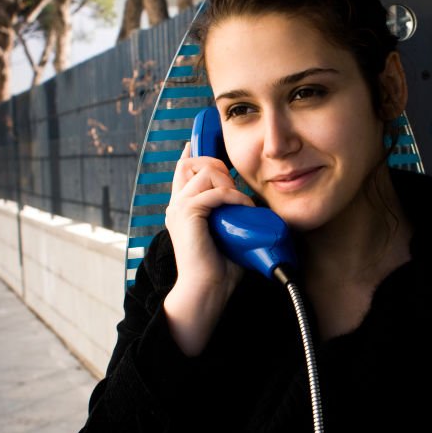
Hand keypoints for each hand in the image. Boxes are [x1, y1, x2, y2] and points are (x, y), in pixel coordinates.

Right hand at [162, 149, 254, 355]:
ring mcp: (179, 208)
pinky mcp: (188, 214)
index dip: (197, 152)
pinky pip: (216, 191)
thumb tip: (255, 207)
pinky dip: (235, 197)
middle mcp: (176, 204)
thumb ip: (233, 216)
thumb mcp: (228, 234)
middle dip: (219, 166)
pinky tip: (244, 209)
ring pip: (205, 171)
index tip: (208, 142)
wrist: (207, 291)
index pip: (184, 168)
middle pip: (193, 161)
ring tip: (241, 204)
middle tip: (236, 189)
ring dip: (229, 183)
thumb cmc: (220, 269)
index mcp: (182, 208)